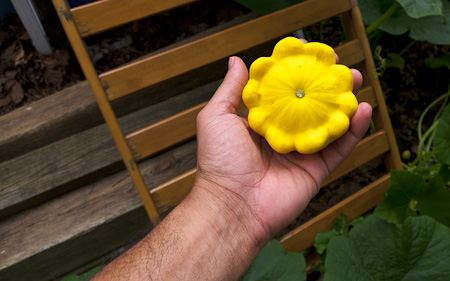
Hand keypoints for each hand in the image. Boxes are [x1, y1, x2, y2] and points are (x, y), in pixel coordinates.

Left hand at [194, 55, 371, 239]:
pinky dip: (354, 130)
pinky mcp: (316, 171)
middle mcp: (283, 136)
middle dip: (325, 86)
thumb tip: (238, 60)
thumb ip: (231, 89)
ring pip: (328, 124)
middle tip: (339, 68)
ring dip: (344, 103)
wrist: (233, 204)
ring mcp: (301, 154)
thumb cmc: (219, 160)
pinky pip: (339, 148)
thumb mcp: (217, 117)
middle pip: (309, 107)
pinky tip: (364, 110)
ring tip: (356, 80)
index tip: (310, 57)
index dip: (296, 76)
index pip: (283, 94)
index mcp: (261, 123)